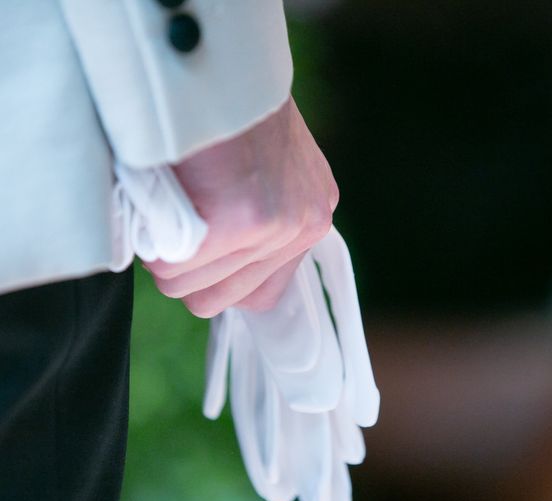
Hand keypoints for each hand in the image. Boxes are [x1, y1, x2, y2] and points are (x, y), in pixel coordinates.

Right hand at [145, 97, 338, 317]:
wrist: (219, 60)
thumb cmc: (227, 114)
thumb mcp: (261, 174)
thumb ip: (251, 231)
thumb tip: (213, 273)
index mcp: (310, 218)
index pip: (259, 297)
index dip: (214, 280)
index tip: (197, 253)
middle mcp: (303, 226)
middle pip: (213, 300)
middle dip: (182, 265)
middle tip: (178, 215)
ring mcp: (277, 226)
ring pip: (185, 285)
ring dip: (164, 248)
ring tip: (174, 199)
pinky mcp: (241, 219)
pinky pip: (172, 263)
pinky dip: (152, 234)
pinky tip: (166, 195)